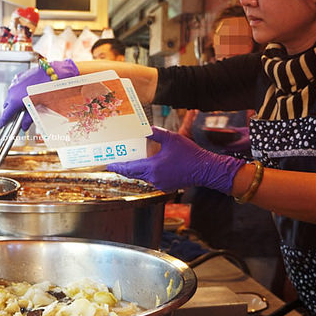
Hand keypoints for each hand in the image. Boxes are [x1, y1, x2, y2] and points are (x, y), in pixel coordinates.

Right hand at [0, 59, 78, 129]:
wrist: (55, 73)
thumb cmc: (49, 90)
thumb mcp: (40, 108)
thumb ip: (30, 118)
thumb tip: (24, 126)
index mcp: (16, 100)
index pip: (5, 114)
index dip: (3, 121)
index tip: (1, 125)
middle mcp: (12, 91)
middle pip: (7, 105)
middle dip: (11, 111)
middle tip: (19, 116)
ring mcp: (15, 82)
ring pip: (11, 95)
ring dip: (15, 101)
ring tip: (26, 103)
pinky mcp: (19, 76)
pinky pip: (15, 87)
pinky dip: (19, 92)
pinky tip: (29, 93)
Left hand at [107, 127, 245, 192]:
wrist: (206, 169)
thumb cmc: (190, 154)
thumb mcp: (172, 138)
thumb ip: (156, 133)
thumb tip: (145, 128)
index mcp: (153, 168)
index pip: (130, 168)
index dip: (118, 166)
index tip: (109, 165)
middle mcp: (154, 179)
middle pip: (135, 173)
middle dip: (125, 168)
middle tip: (117, 162)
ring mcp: (161, 184)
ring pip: (144, 177)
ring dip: (137, 170)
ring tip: (131, 161)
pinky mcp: (167, 186)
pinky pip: (153, 179)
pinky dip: (148, 173)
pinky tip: (148, 166)